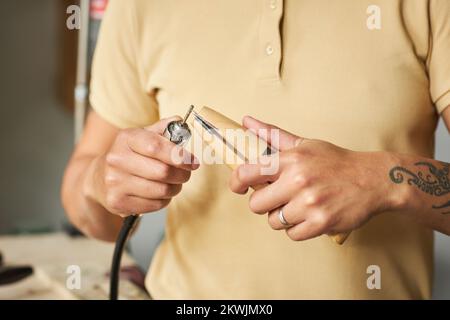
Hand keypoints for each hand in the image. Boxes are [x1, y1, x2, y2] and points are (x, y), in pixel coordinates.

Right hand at [86, 117, 198, 216]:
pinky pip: (154, 205)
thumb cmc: (127, 155)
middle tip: (186, 174)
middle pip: (162, 172)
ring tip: (173, 183)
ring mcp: (115, 182)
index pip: (156, 146)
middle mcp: (117, 159)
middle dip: (182, 175)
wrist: (97, 178)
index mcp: (125, 138)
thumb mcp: (141, 136)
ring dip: (175, 188)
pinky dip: (164, 200)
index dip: (180, 156)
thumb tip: (180, 121)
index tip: (193, 162)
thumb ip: (162, 129)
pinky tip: (159, 193)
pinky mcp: (117, 202)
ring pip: (161, 191)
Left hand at [229, 116, 394, 240]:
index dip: (236, 182)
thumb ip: (272, 135)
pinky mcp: (321, 223)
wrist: (373, 179)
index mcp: (291, 160)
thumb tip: (246, 121)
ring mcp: (309, 204)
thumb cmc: (335, 161)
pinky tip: (309, 216)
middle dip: (264, 203)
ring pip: (273, 221)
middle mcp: (298, 181)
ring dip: (282, 217)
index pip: (247, 173)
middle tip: (279, 197)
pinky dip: (298, 229)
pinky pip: (292, 234)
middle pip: (256, 204)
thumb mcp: (305, 144)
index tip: (239, 187)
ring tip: (298, 206)